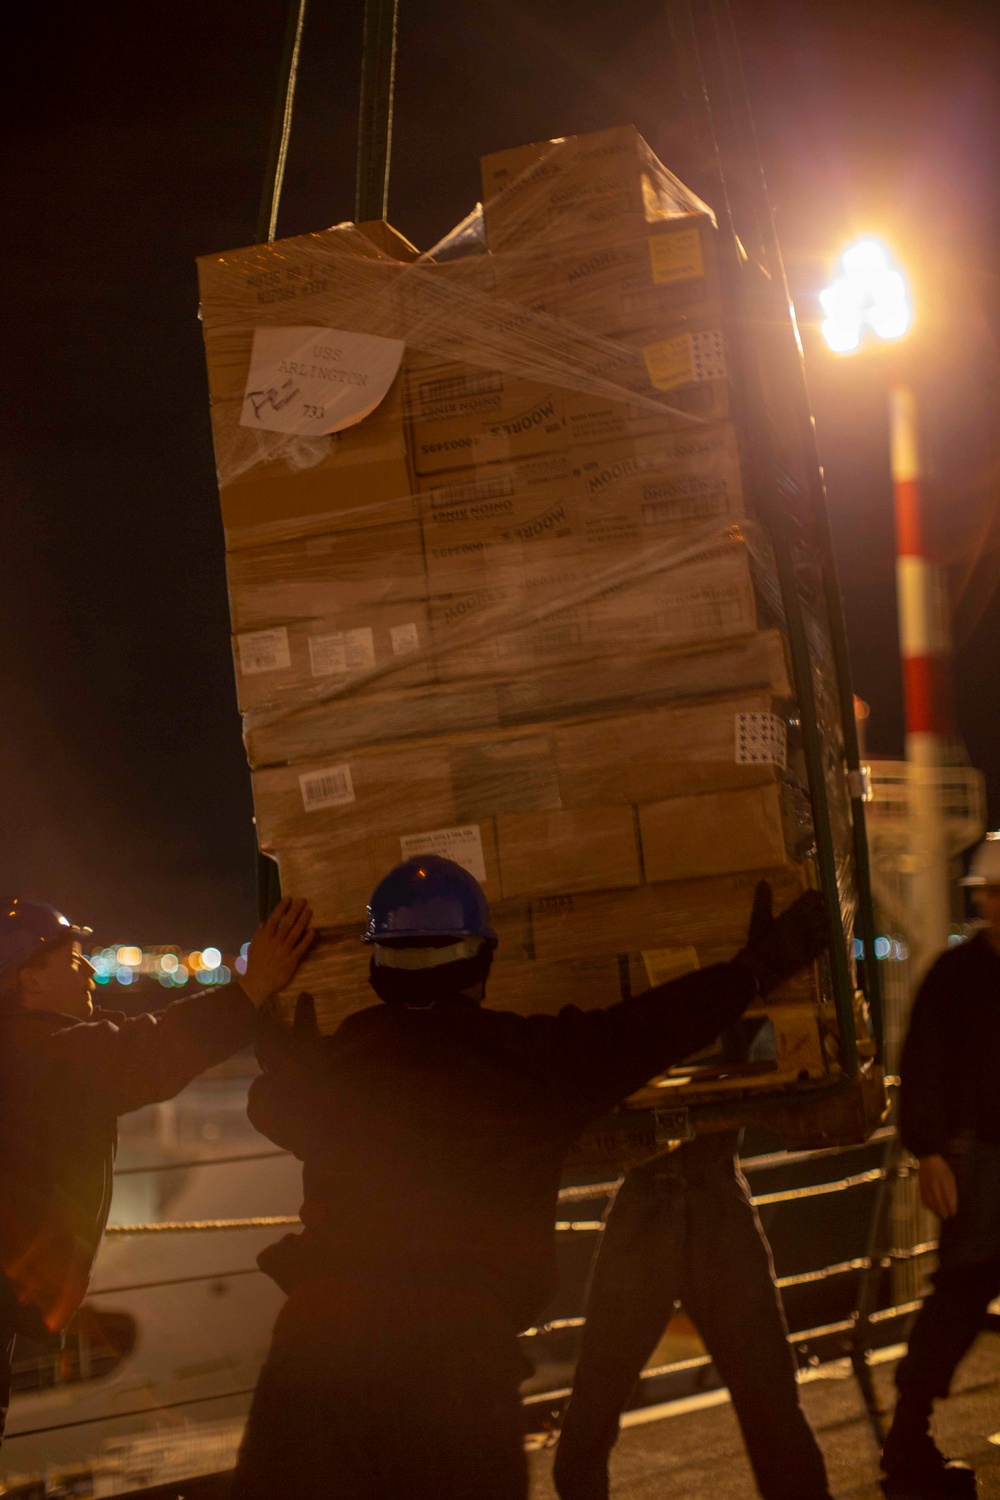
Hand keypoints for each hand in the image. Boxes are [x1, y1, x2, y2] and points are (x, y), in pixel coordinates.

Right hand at [238, 897, 314, 1008]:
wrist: (258, 983)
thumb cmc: (255, 965)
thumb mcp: (253, 947)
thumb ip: (259, 934)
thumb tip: (264, 922)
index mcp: (265, 937)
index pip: (274, 918)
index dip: (282, 907)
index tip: (289, 898)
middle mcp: (275, 941)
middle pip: (287, 922)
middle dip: (295, 910)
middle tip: (303, 900)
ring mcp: (285, 950)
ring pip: (296, 932)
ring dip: (303, 920)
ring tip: (309, 910)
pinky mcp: (292, 960)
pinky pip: (302, 946)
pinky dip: (308, 938)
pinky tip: (313, 930)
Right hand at [737, 881, 827, 996]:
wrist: (761, 968)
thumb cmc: (759, 942)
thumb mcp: (758, 919)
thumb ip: (763, 900)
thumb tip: (764, 882)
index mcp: (791, 916)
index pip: (810, 901)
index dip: (817, 897)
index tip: (819, 894)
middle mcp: (803, 928)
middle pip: (820, 914)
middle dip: (823, 910)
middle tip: (823, 907)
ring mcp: (808, 943)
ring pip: (824, 929)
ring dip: (826, 924)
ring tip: (826, 921)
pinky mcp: (809, 955)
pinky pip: (822, 946)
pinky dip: (825, 941)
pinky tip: (826, 939)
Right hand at [918, 1154, 957, 1218]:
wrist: (928, 1159)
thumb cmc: (942, 1168)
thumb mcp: (951, 1177)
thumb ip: (952, 1190)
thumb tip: (953, 1203)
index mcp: (945, 1182)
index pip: (949, 1199)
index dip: (951, 1208)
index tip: (953, 1213)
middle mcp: (936, 1185)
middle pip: (940, 1203)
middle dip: (944, 1211)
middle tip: (947, 1216)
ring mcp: (927, 1187)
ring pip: (931, 1203)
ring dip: (936, 1210)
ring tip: (939, 1215)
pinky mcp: (921, 1187)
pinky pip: (924, 1199)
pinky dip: (928, 1206)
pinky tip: (931, 1208)